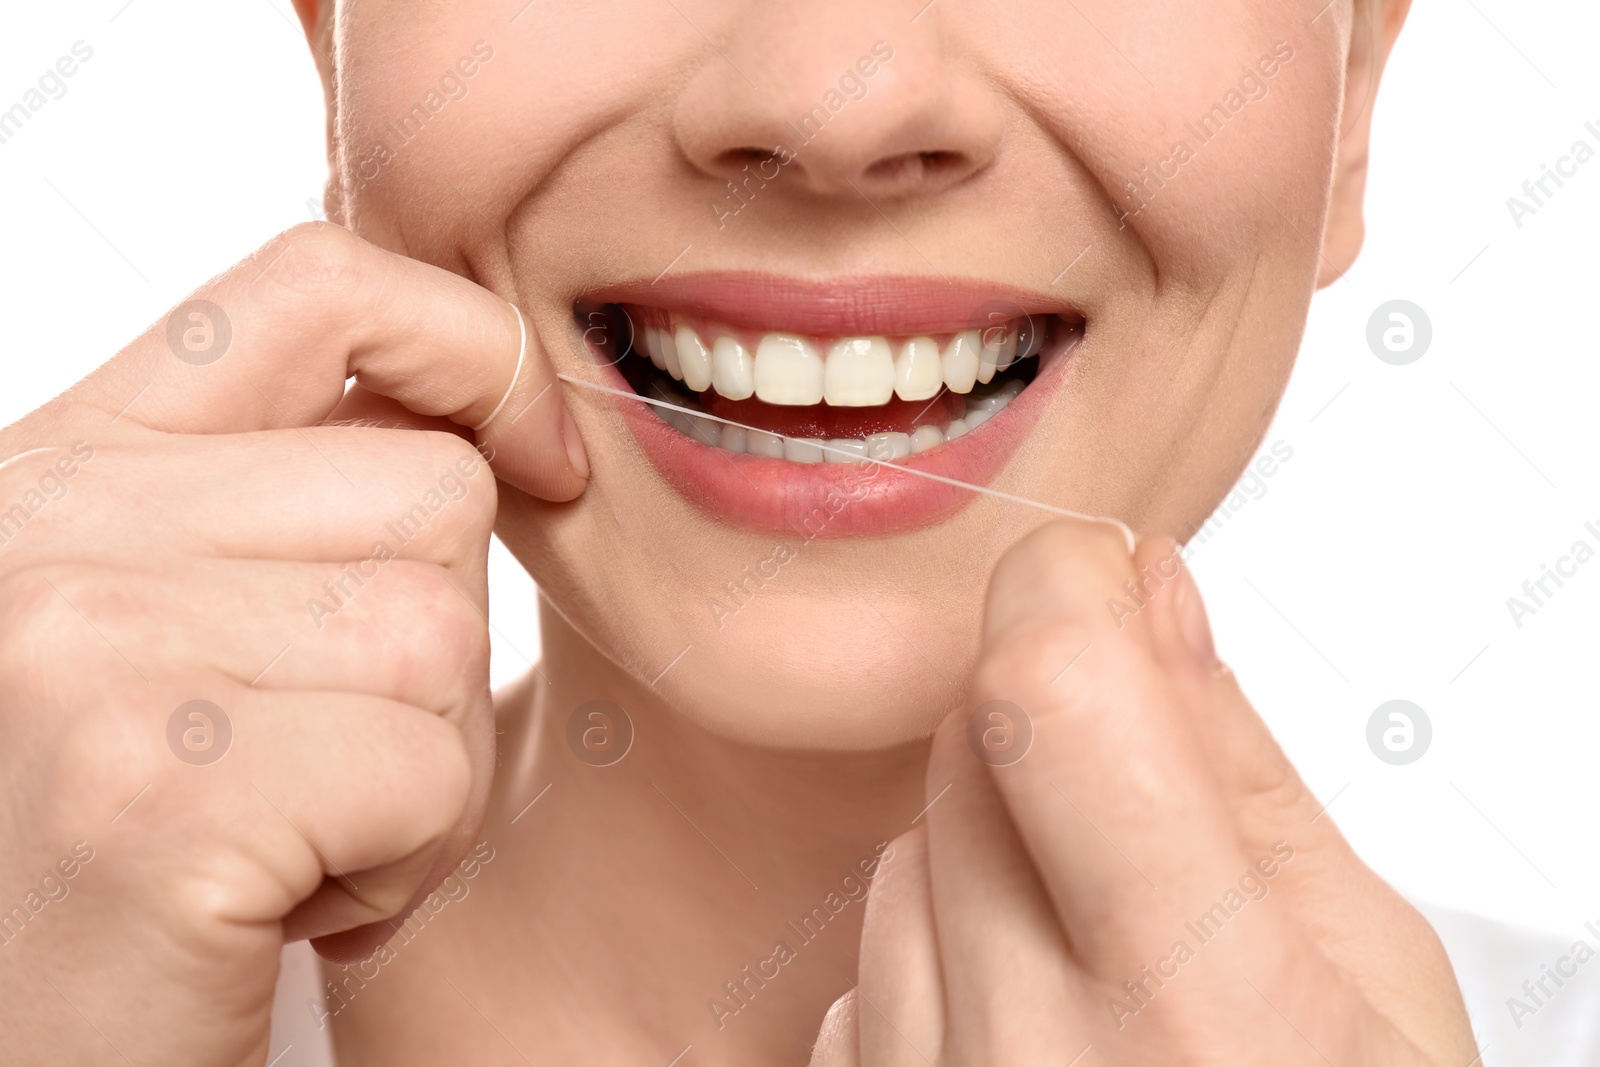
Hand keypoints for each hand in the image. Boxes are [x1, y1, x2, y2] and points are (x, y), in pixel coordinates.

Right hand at [0, 222, 584, 1063]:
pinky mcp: (160, 787)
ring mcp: (91, 645)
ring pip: (445, 628)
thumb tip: (480, 419)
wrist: (19, 1045)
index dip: (469, 346)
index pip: (316, 285)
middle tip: (308, 768)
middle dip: (433, 651)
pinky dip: (399, 865)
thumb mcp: (165, 638)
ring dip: (421, 768)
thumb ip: (274, 504)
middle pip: (430, 488)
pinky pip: (430, 768)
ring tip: (283, 841)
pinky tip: (274, 913)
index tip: (543, 458)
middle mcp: (50, 526)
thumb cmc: (122, 862)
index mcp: (59, 467)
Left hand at [812, 521, 1473, 1065]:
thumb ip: (1239, 770)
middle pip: (964, 762)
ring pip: (904, 861)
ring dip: (991, 856)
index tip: (1092, 572)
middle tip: (1143, 804)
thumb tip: (1153, 599)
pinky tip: (1036, 1028)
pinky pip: (863, 978)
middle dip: (1049, 729)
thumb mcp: (1370, 978)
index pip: (1045, 702)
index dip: (1059, 591)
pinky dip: (938, 961)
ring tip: (1106, 959)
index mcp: (1203, 1017)